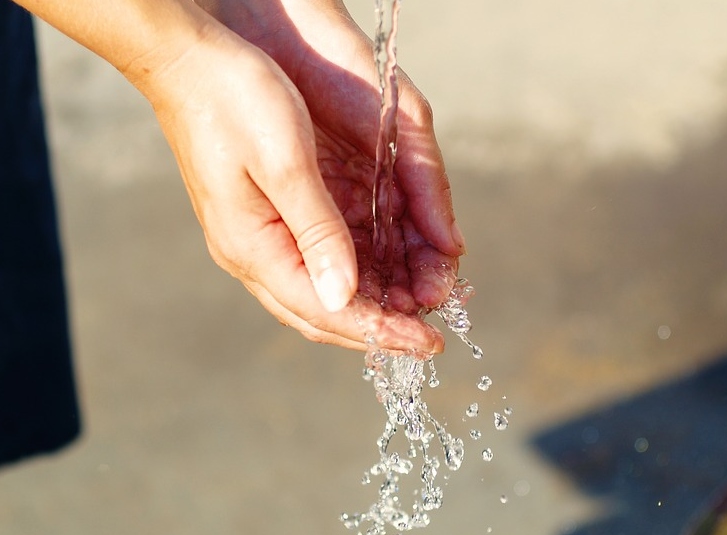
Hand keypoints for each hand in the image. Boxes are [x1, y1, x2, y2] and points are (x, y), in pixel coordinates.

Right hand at [192, 0, 465, 350]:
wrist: (188, 61)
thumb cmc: (234, 100)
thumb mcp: (286, 163)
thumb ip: (318, 233)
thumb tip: (344, 297)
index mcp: (253, 246)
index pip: (325, 310)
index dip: (380, 331)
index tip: (428, 344)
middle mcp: (250, 253)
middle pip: (321, 313)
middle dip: (377, 329)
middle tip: (427, 337)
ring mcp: (253, 239)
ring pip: (317, 293)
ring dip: (368, 306)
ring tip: (414, 309)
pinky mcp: (264, 219)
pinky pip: (312, 264)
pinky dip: (352, 277)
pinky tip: (381, 274)